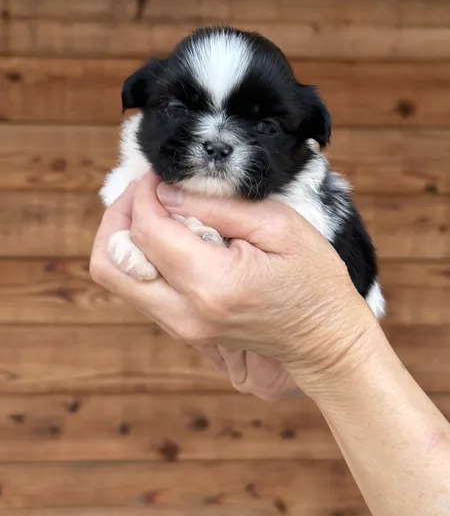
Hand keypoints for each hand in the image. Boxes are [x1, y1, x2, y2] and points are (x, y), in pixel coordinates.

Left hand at [90, 173, 376, 397]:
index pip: (147, 230)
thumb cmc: (314, 280)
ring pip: (118, 278)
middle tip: (145, 191)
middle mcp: (186, 313)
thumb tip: (164, 193)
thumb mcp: (279, 226)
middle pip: (108, 263)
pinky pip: (139, 290)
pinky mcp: (182, 330)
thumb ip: (217, 207)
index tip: (160, 174)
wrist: (325, 340)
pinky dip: (143, 257)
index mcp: (213, 284)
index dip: (144, 193)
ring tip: (160, 210)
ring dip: (127, 237)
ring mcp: (180, 328)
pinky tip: (173, 236)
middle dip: (118, 216)